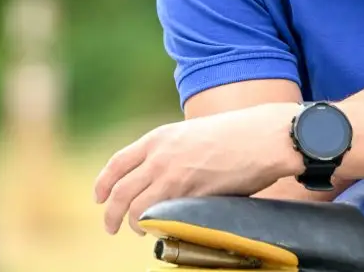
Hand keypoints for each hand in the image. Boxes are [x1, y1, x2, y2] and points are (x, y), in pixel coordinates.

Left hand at [93, 102, 301, 235]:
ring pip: (134, 209)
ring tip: (141, 230)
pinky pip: (159, 217)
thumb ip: (173, 151)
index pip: (117, 164)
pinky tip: (163, 229)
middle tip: (111, 225)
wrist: (263, 136)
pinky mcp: (189, 196)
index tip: (99, 197)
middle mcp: (159, 157)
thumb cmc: (238, 134)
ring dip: (132, 224)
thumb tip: (162, 175)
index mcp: (160, 137)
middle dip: (110, 213)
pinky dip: (156, 227)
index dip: (103, 184)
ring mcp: (173, 177)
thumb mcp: (194, 133)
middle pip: (118, 191)